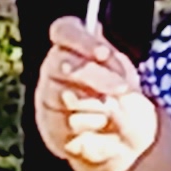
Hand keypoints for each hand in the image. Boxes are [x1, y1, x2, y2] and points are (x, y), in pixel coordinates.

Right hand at [32, 16, 159, 170]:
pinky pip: (69, 122)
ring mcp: (47, 98)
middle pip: (63, 63)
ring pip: (66, 95)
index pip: (63, 31)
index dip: (82, 40)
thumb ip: (109, 59)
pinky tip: (98, 126)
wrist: (123, 139)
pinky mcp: (49, 126)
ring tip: (110, 110)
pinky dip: (92, 125)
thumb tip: (96, 35)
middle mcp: (52, 68)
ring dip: (98, 104)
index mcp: (70, 46)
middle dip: (97, 76)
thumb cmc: (119, 98)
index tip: (105, 53)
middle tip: (122, 89)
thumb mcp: (122, 74)